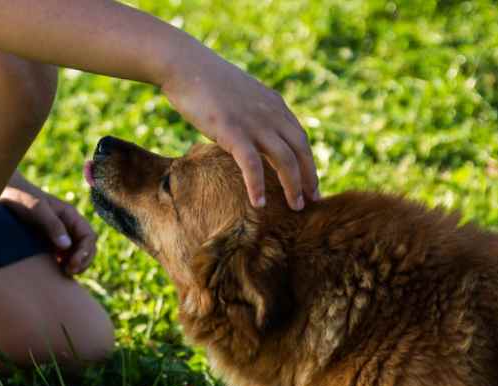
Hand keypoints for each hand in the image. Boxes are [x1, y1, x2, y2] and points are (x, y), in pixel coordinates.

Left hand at [0, 174, 96, 274]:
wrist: (3, 194)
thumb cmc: (20, 198)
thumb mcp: (36, 209)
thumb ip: (52, 225)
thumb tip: (66, 245)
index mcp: (70, 215)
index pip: (88, 236)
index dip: (85, 252)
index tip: (73, 264)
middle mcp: (68, 226)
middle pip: (87, 246)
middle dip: (83, 261)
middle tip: (70, 272)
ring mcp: (59, 235)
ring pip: (77, 253)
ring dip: (75, 265)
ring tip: (64, 273)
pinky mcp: (49, 242)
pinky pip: (63, 256)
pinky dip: (64, 265)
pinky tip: (56, 271)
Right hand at [162, 54, 318, 209]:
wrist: (184, 66)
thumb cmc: (204, 82)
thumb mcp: (239, 95)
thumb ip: (251, 113)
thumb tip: (249, 133)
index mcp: (273, 104)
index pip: (300, 138)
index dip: (308, 162)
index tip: (310, 182)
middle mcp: (270, 114)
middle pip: (300, 151)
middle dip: (309, 178)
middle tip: (312, 201)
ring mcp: (253, 123)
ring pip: (285, 160)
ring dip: (292, 186)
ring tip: (295, 207)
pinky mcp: (233, 131)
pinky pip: (252, 165)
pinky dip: (258, 186)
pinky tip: (260, 204)